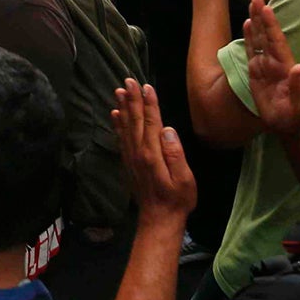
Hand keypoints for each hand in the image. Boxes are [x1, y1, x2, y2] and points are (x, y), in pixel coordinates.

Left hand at [112, 79, 195, 223]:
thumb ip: (175, 154)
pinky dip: (118, 124)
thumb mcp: (184, 179)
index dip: (150, 103)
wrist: (159, 219)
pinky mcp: (128, 162)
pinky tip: (115, 115)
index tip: (147, 86)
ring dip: (123, 107)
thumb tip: (167, 130)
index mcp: (153, 153)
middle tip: (128, 80)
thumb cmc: (178, 199)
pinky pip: (121, 138)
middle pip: (136, 120)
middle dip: (132, 99)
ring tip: (118, 91)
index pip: (152, 122)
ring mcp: (131, 157)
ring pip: (126, 126)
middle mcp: (138, 152)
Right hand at [241, 0, 299, 136]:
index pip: (277, 41)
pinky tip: (246, 25)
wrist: (288, 126)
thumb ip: (298, 86)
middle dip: (262, 16)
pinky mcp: (256, 73)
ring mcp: (265, 66)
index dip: (271, 25)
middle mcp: (275, 62)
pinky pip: (251, 52)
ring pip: (259, 40)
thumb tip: (299, 67)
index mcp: (286, 67)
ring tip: (251, 4)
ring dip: (255, 22)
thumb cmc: (297, 116)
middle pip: (267, 35)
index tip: (266, 8)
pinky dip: (248, 38)